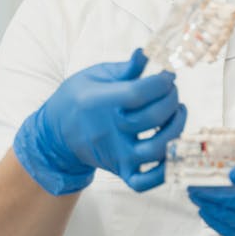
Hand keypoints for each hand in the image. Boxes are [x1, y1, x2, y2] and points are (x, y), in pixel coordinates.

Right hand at [13, 48, 184, 194]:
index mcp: (97, 102)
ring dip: (176, 128)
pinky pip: (144, 182)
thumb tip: (148, 53)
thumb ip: (125, 68)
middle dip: (171, 99)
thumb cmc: (78, 99)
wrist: (56, 133)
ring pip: (156, 150)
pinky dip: (164, 171)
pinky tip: (174, 148)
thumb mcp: (95, 75)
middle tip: (172, 90)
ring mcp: (115, 154)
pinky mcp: (120, 170)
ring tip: (178, 112)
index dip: (160, 82)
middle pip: (151, 119)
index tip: (168, 75)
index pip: (138, 93)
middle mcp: (108, 132)